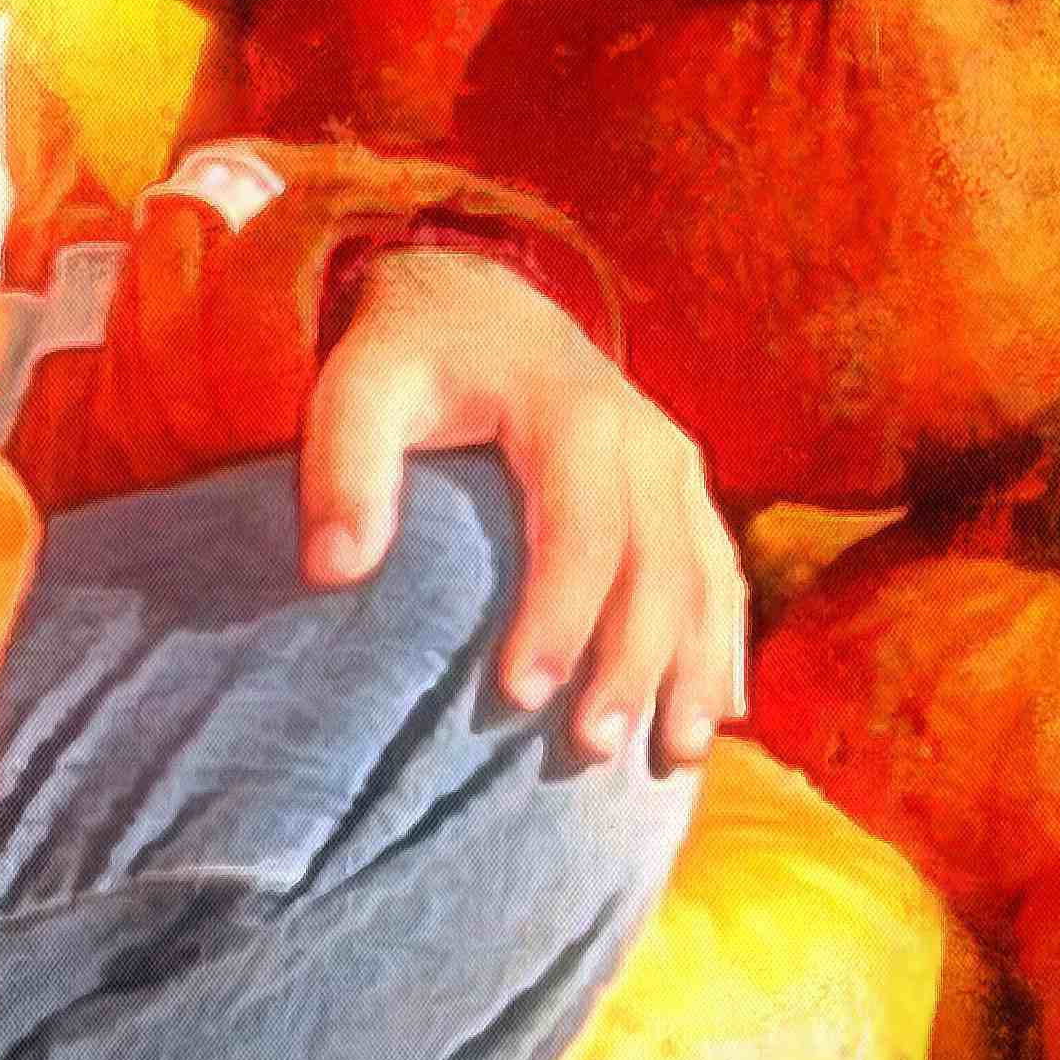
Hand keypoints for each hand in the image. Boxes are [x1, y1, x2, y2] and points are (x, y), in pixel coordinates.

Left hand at [298, 245, 744, 770]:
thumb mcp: (358, 389)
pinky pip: (721, 573)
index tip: (521, 694)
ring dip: (695, 669)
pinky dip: (724, 645)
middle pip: (656, 565)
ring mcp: (674, 465)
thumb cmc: (410, 357)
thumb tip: (335, 570)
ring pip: (705, 577)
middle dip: (632, 663)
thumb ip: (343, 469)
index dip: (559, 613)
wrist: (479, 304)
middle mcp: (643, 437)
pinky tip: (716, 715)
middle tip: (588, 747)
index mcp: (570, 411)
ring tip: (672, 756)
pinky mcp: (684, 492)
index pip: (581, 527)